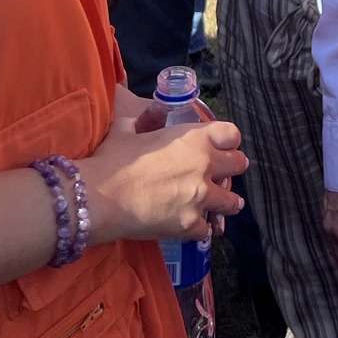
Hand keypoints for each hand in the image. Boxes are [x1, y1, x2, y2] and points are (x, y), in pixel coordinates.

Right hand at [78, 116, 246, 244]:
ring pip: (232, 202)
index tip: (222, 148)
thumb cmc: (111, 159)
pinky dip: (200, 229)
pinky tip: (193, 227)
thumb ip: (148, 117)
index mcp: (194, 137)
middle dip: (231, 169)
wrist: (98, 197)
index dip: (227, 141)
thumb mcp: (129, 128)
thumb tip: (155, 108)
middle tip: (222, 176)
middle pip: (239, 164)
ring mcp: (201, 197)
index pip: (232, 134)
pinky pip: (208, 229)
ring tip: (221, 207)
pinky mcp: (191, 224)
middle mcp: (205, 165)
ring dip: (226, 203)